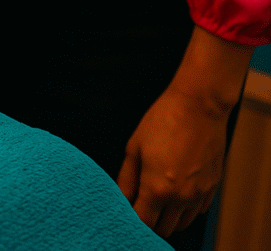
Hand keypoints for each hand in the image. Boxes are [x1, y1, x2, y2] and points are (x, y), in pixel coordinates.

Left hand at [116, 88, 227, 236]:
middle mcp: (181, 197)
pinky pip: (197, 211)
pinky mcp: (213, 187)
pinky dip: (185, 208)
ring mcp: (200, 194)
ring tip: (158, 198)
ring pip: (182, 223)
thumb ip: (126, 179)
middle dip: (150, 221)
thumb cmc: (162, 122)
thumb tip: (121, 198)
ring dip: (168, 217)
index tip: (127, 210)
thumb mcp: (134, 148)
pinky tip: (176, 191)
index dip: (132, 219)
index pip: (144, 222)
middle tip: (141, 204)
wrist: (198, 106)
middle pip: (164, 229)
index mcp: (157, 188)